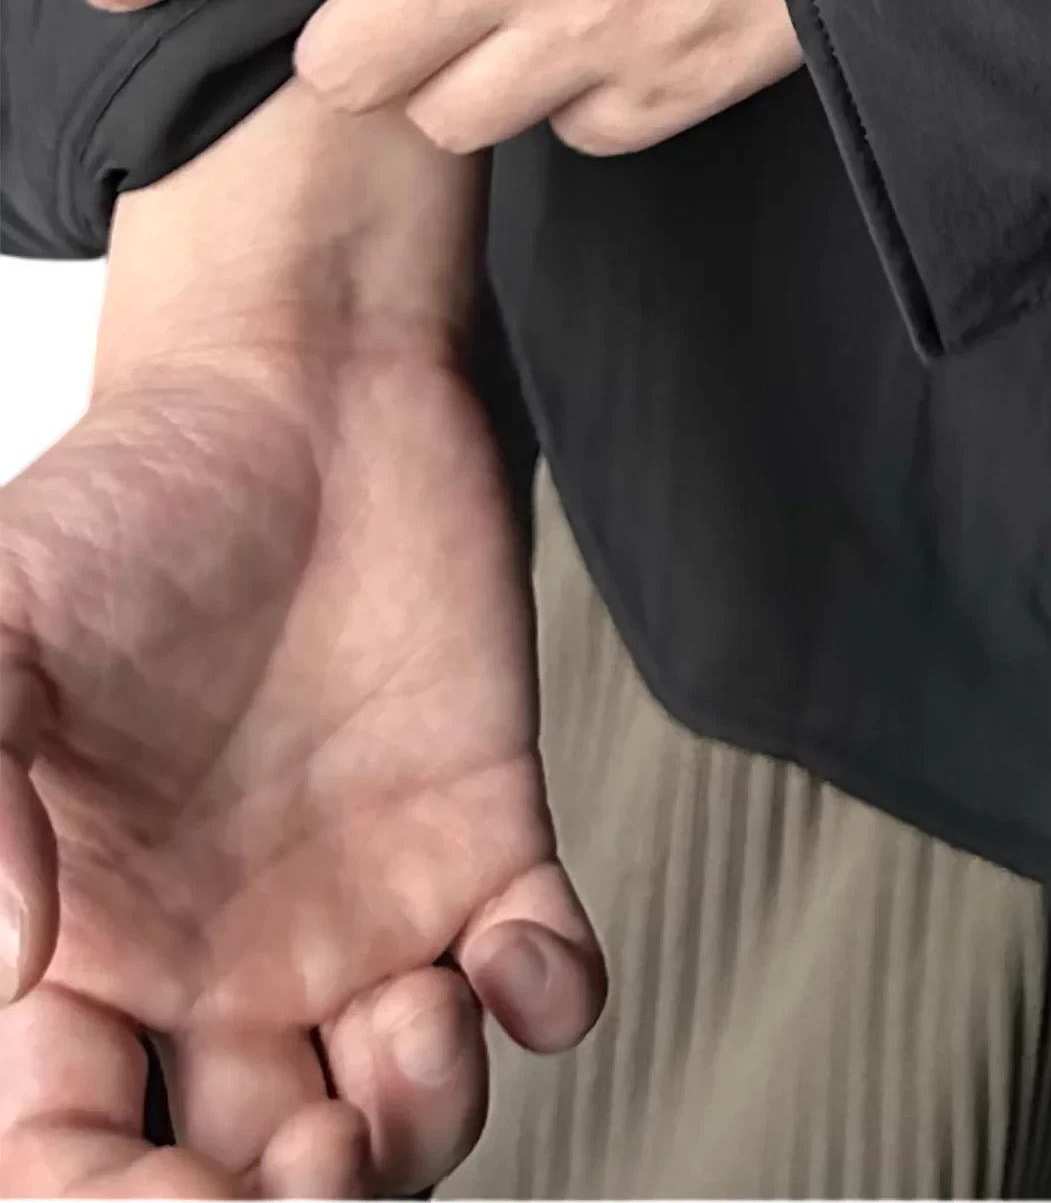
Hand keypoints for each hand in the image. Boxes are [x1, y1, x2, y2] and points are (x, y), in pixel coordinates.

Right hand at [0, 91, 602, 1195]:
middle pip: (242, 1180)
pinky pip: (534, 972)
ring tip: (410, 1037)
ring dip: (418, 1128)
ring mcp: (357, 908)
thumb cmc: (133, 499)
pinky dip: (549, 998)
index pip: (70, 1158)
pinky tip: (522, 958)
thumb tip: (7, 963)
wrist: (297, 378)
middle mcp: (217, 965)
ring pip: (398, 1115)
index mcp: (83, 953)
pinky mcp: (480, 832)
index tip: (157, 1192)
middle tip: (305, 1166)